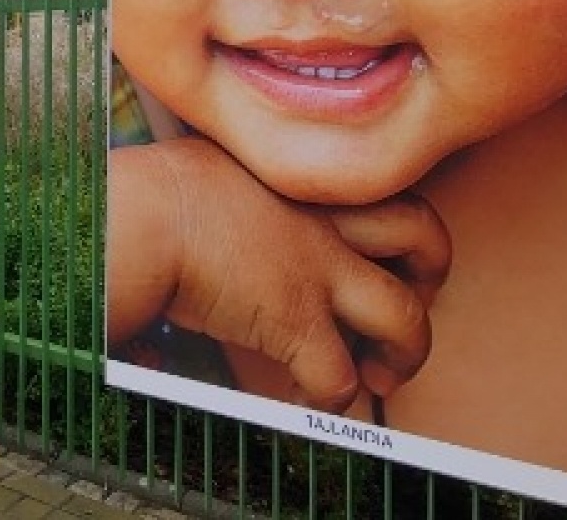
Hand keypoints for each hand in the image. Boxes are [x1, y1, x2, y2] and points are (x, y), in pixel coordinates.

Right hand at [107, 135, 449, 413]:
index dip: (389, 223)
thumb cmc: (149, 192)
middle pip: (424, 234)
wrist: (137, 217)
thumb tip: (215, 196)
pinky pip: (338, 378)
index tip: (371, 248)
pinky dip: (329, 401)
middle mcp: (327, 218)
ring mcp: (318, 271)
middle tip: (405, 302)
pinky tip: (302, 401)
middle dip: (429, 276)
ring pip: (407, 317)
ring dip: (405, 356)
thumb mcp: (213, 164)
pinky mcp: (295, 322)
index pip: (381, 186)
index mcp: (307, 175)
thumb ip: (238, 184)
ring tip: (381, 375)